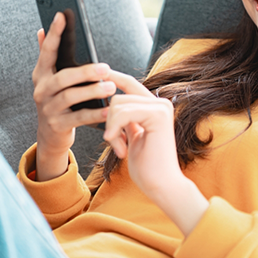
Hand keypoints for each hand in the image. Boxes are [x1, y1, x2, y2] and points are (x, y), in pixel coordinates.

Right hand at [32, 12, 116, 180]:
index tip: (62, 15)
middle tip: (105, 67)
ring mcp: (48, 108)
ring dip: (92, 91)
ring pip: (71, 97)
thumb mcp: (51, 79)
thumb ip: (48, 56)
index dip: (54, 33)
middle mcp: (42, 90)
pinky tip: (109, 110)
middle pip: (63, 77)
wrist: (51, 136)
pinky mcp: (58, 125)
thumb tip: (40, 30)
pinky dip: (95, 114)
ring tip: (111, 87)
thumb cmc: (58, 101)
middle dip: (85, 71)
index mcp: (42, 74)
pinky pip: (79, 118)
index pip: (47, 51)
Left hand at [103, 71, 208, 235]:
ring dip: (111, 129)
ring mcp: (161, 107)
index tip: (96, 72)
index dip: (112, 78)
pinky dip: (115, 130)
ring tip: (121, 148)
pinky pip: (123, 113)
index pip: (129, 84)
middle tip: (115, 142)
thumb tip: (110, 102)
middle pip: (117, 96)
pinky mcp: (159, 115)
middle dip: (108, 121)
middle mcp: (160, 103)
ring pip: (117, 104)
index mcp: (154, 107)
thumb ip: (125, 118)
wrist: (161, 185)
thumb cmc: (147, 166)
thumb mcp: (131, 136)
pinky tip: (121, 148)